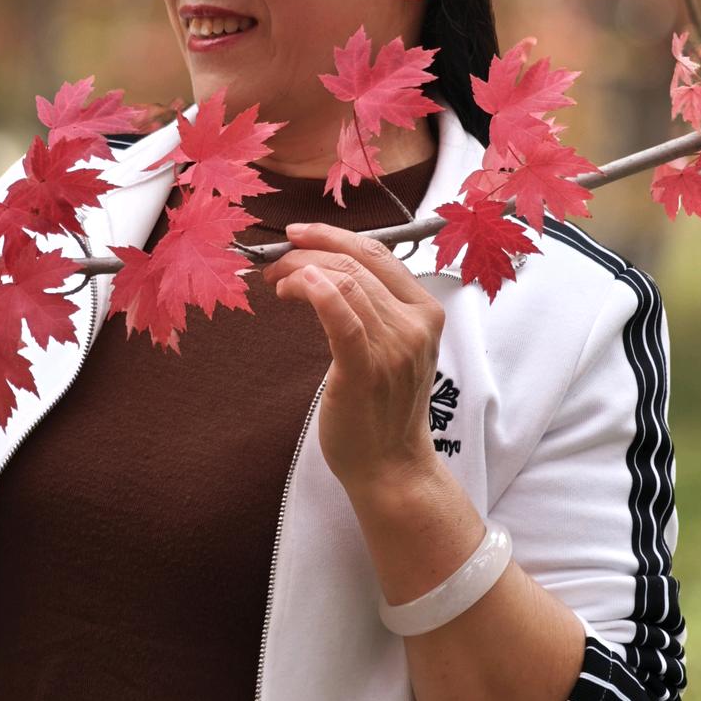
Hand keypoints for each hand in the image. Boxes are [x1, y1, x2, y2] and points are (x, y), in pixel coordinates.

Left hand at [262, 222, 444, 497]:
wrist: (391, 466)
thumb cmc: (384, 404)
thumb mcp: (395, 344)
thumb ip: (376, 305)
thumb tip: (326, 265)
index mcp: (426, 310)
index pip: (378, 253)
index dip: (333, 235)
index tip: (298, 234)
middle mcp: (415, 324)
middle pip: (355, 264)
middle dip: (307, 253)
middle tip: (275, 262)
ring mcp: (393, 348)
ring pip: (344, 284)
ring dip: (300, 273)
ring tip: (276, 283)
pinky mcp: (365, 371)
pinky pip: (343, 319)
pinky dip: (317, 292)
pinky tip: (294, 285)